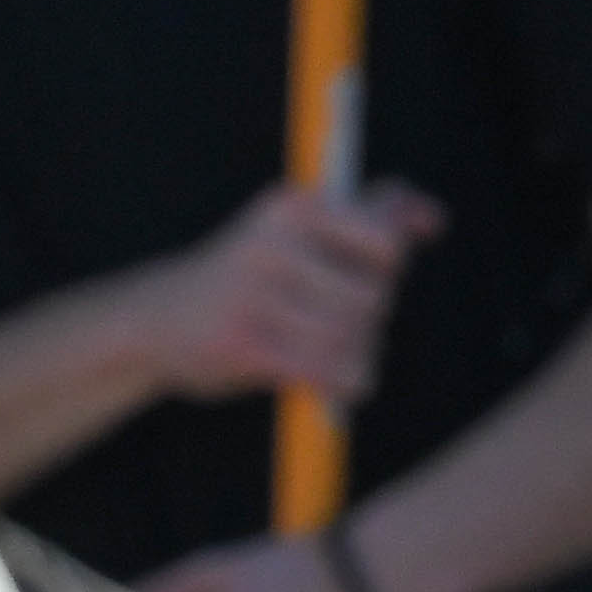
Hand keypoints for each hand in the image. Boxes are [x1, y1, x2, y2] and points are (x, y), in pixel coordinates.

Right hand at [134, 179, 437, 404]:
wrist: (158, 319)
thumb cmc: (251, 272)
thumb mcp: (303, 227)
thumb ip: (373, 213)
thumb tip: (434, 220)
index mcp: (295, 206)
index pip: (387, 244)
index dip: (389, 271)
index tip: (367, 280)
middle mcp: (272, 243)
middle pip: (372, 297)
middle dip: (373, 322)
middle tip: (352, 332)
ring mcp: (253, 295)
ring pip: (351, 337)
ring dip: (361, 359)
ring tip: (346, 361)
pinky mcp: (241, 345)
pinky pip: (323, 370)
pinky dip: (344, 384)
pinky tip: (338, 386)